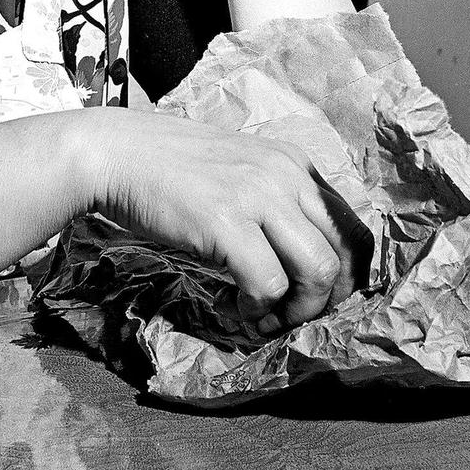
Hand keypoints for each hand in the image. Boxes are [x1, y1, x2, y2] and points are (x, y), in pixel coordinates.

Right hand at [85, 109, 372, 331]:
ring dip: (299, 310)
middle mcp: (285, 173)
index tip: (316, 297)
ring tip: (267, 316)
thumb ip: (277, 202)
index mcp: (294, 162)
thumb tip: (308, 263)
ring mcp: (257, 194)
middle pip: (345, 252)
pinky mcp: (226, 221)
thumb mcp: (241, 171)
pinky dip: (258, 310)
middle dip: (328, 299)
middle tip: (295, 315)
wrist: (116, 154)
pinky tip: (237, 310)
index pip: (353, 227)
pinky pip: (269, 284)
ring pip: (319, 271)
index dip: (345, 274)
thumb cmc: (171, 168)